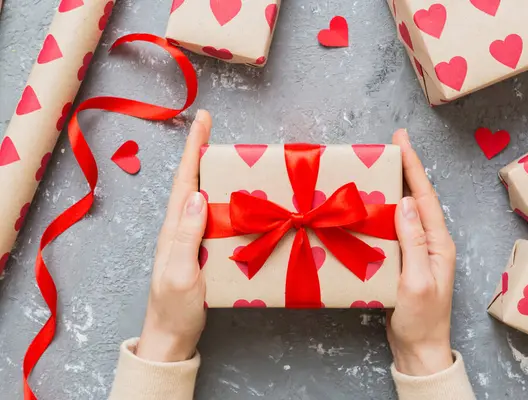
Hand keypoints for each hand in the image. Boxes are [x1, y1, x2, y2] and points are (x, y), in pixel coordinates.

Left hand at [136, 110, 211, 361]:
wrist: (172, 337)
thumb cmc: (174, 309)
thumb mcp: (180, 273)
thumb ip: (186, 235)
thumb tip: (197, 194)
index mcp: (173, 229)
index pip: (184, 180)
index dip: (193, 148)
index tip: (202, 119)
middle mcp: (180, 228)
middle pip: (192, 182)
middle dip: (202, 152)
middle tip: (216, 130)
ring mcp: (191, 239)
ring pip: (203, 197)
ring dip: (214, 174)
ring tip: (232, 158)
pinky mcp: (202, 251)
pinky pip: (214, 219)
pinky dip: (225, 202)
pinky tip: (238, 201)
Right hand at [387, 130, 456, 375]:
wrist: (418, 348)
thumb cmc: (421, 319)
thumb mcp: (417, 281)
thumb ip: (414, 242)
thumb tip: (407, 202)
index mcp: (438, 243)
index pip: (425, 197)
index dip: (413, 166)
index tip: (401, 140)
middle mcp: (429, 242)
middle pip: (416, 198)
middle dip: (403, 170)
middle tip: (386, 146)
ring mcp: (415, 251)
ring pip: (402, 212)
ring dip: (390, 189)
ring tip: (375, 169)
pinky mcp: (401, 260)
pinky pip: (391, 229)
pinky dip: (380, 214)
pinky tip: (367, 207)